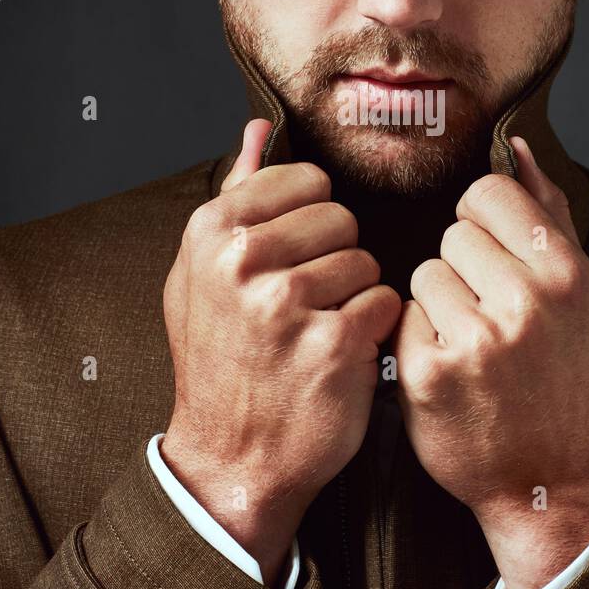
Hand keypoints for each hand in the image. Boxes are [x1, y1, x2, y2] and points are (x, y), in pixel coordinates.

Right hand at [161, 118, 400, 586]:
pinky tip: (341, 356)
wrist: (231, 459)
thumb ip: (235, 194)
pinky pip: (386, 304)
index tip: (293, 258)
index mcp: (212, 231)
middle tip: (305, 304)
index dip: (313, 220)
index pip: (307, 181)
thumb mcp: (202, 273)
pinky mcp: (335, 342)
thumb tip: (259, 129)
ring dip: (355, 297)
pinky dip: (374, 331)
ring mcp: (288, 302)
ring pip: (367, 261)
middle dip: (335, 259)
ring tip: (318, 332)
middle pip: (342, 218)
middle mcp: (244, 260)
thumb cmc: (221, 360)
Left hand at [393, 136, 588, 588]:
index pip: (488, 193)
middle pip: (452, 234)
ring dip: (437, 303)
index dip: (480, 222)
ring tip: (470, 341)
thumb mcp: (580, 294)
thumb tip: (517, 146)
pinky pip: (402, 318)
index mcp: (563, 272)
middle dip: (462, 267)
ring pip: (422, 274)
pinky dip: (417, 339)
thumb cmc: (566, 380)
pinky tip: (449, 368)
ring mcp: (475, 339)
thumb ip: (546, 213)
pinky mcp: (429, 374)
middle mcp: (523, 302)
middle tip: (488, 313)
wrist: (553, 479)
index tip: (490, 253)